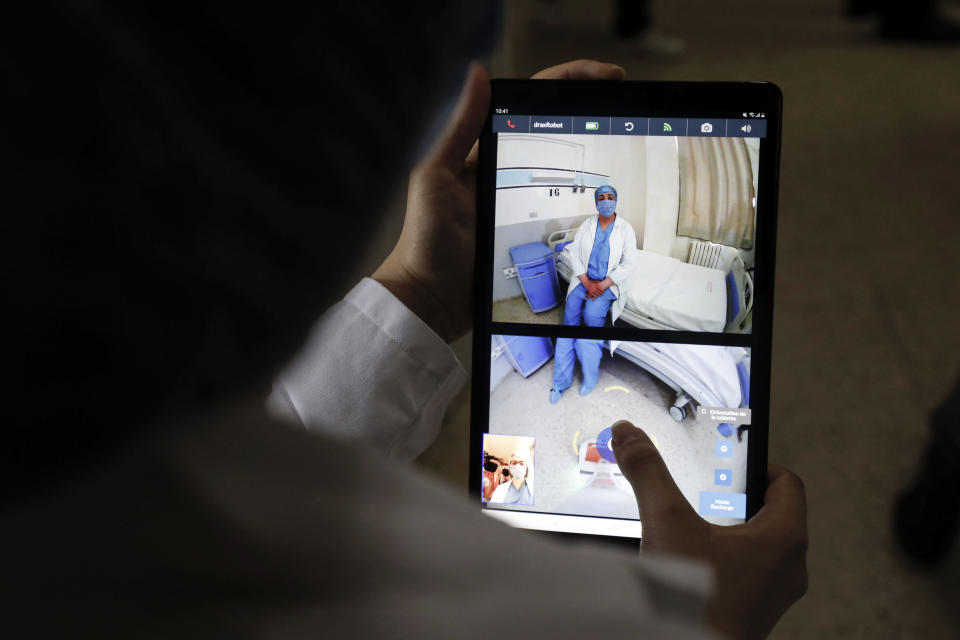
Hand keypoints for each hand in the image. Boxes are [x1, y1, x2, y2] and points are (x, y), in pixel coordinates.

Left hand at [374, 60, 625, 342]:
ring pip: (571, 174)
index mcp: (488, 153)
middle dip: (597, 113)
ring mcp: (525, 207)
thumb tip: (478, 72)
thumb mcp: (436, 176)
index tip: (609, 76)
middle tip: (630, 106)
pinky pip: (569, 216)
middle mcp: (510, 174)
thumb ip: (460, 129)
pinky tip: (613, 201)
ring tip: (628, 148)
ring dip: (599, 160)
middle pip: (560, 134)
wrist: (431, 300)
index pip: (534, 104)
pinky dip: (592, 206)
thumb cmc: (425, 239)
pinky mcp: (535, 238)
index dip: (571, 82)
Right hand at [611, 421, 807, 639]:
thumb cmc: (695, 598)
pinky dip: (722, 561)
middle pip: (771, 513)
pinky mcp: (752, 614)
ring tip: (691, 524)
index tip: (727, 462)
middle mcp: (788, 568)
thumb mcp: (666, 520)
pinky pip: (746, 575)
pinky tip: (687, 561)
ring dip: (727, 532)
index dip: (756, 464)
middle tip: (702, 490)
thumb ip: (648, 471)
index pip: (786, 482)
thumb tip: (629, 433)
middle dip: (734, 498)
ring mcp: (772, 594)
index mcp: (785, 538)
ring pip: (758, 547)